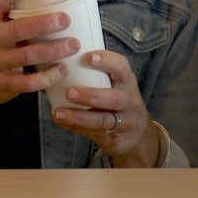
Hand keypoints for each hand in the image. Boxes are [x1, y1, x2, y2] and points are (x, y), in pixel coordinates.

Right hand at [0, 0, 79, 108]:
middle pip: (18, 28)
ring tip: (73, 44)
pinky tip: (62, 70)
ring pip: (26, 55)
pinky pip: (28, 82)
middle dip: (44, 23)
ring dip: (53, 50)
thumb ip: (16, 13)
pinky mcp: (4, 83)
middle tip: (66, 19)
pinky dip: (48, 77)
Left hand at [52, 50, 163, 166]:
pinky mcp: (114, 139)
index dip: (107, 61)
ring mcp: (124, 122)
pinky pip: (93, 134)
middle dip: (91, 95)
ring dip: (79, 117)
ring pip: (103, 121)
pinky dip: (75, 127)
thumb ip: (96, 75)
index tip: (88, 57)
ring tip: (59, 113)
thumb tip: (59, 61)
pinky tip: (61, 122)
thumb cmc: (119, 101)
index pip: (122, 68)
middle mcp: (129, 102)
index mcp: (127, 82)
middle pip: (114, 98)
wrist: (137, 134)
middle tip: (69, 91)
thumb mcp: (116, 85)